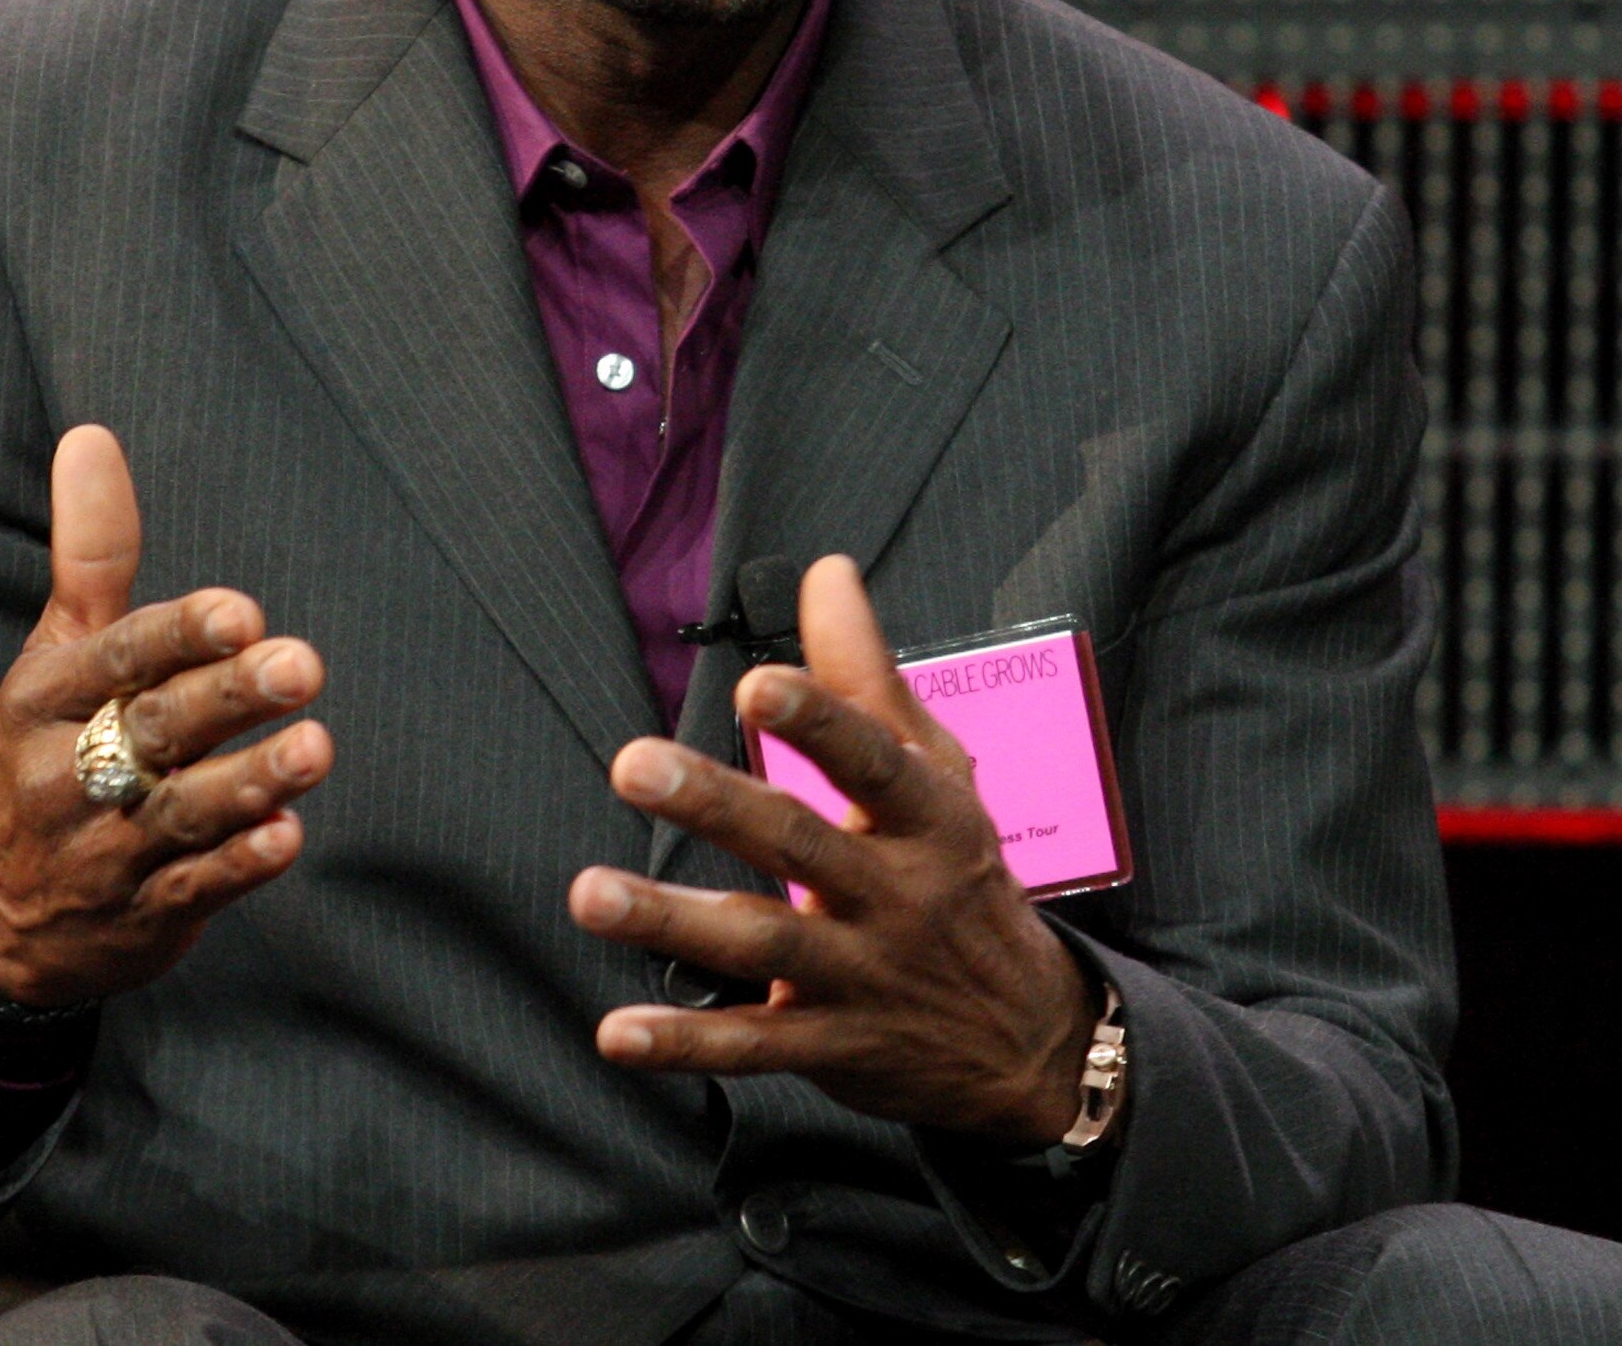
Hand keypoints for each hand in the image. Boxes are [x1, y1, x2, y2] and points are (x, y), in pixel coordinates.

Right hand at [0, 424, 333, 1009]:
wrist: (1, 912)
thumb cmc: (54, 748)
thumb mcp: (58, 651)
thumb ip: (92, 552)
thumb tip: (92, 436)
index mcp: (45, 700)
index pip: (116, 657)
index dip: (178, 635)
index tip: (241, 611)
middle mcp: (68, 774)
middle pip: (153, 730)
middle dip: (227, 698)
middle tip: (301, 664)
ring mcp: (106, 850)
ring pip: (181, 813)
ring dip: (249, 782)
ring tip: (315, 749)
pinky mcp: (145, 913)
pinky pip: (195, 889)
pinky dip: (240, 866)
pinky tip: (286, 835)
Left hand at [566, 555, 1098, 1145]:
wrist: (1030, 1041)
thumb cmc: (963, 879)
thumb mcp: (940, 775)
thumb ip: (868, 677)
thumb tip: (825, 573)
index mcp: (928, 818)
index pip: (874, 761)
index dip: (819, 721)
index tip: (754, 685)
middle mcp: (896, 895)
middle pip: (799, 844)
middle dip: (715, 803)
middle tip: (632, 765)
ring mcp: (862, 976)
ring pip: (761, 944)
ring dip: (672, 920)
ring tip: (590, 894)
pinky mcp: (832, 1047)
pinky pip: (752, 1046)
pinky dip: (685, 1039)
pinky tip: (619, 1031)